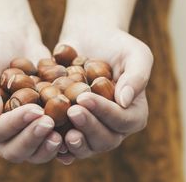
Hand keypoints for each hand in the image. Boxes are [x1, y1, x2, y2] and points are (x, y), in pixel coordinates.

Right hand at [0, 28, 62, 162]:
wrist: (16, 39)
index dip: (14, 124)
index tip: (35, 110)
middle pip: (13, 150)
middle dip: (32, 139)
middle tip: (50, 122)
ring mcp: (22, 130)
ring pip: (34, 152)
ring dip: (47, 146)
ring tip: (62, 135)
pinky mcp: (40, 124)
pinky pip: (50, 140)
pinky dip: (63, 140)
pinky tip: (75, 132)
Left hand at [56, 26, 152, 163]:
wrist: (90, 39)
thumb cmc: (117, 44)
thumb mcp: (135, 53)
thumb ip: (137, 76)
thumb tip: (124, 101)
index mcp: (134, 112)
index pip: (123, 120)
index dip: (105, 112)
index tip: (85, 98)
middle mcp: (114, 126)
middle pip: (106, 139)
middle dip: (88, 127)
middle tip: (72, 110)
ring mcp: (93, 129)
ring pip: (87, 146)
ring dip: (75, 143)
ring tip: (62, 132)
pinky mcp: (73, 127)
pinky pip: (67, 144)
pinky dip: (59, 146)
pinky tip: (49, 139)